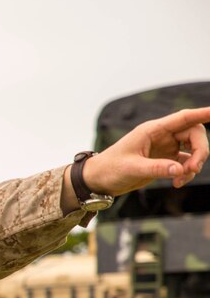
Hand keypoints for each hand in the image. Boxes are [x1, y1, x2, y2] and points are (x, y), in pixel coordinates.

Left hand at [84, 106, 209, 195]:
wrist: (98, 180)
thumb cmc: (110, 169)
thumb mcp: (131, 169)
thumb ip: (156, 168)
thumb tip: (181, 169)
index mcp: (153, 130)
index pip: (183, 117)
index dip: (202, 113)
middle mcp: (162, 136)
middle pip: (195, 134)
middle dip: (200, 151)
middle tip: (192, 169)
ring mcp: (165, 148)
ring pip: (193, 149)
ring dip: (194, 164)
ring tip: (181, 180)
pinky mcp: (165, 160)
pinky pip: (185, 163)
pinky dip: (186, 172)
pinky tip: (177, 183)